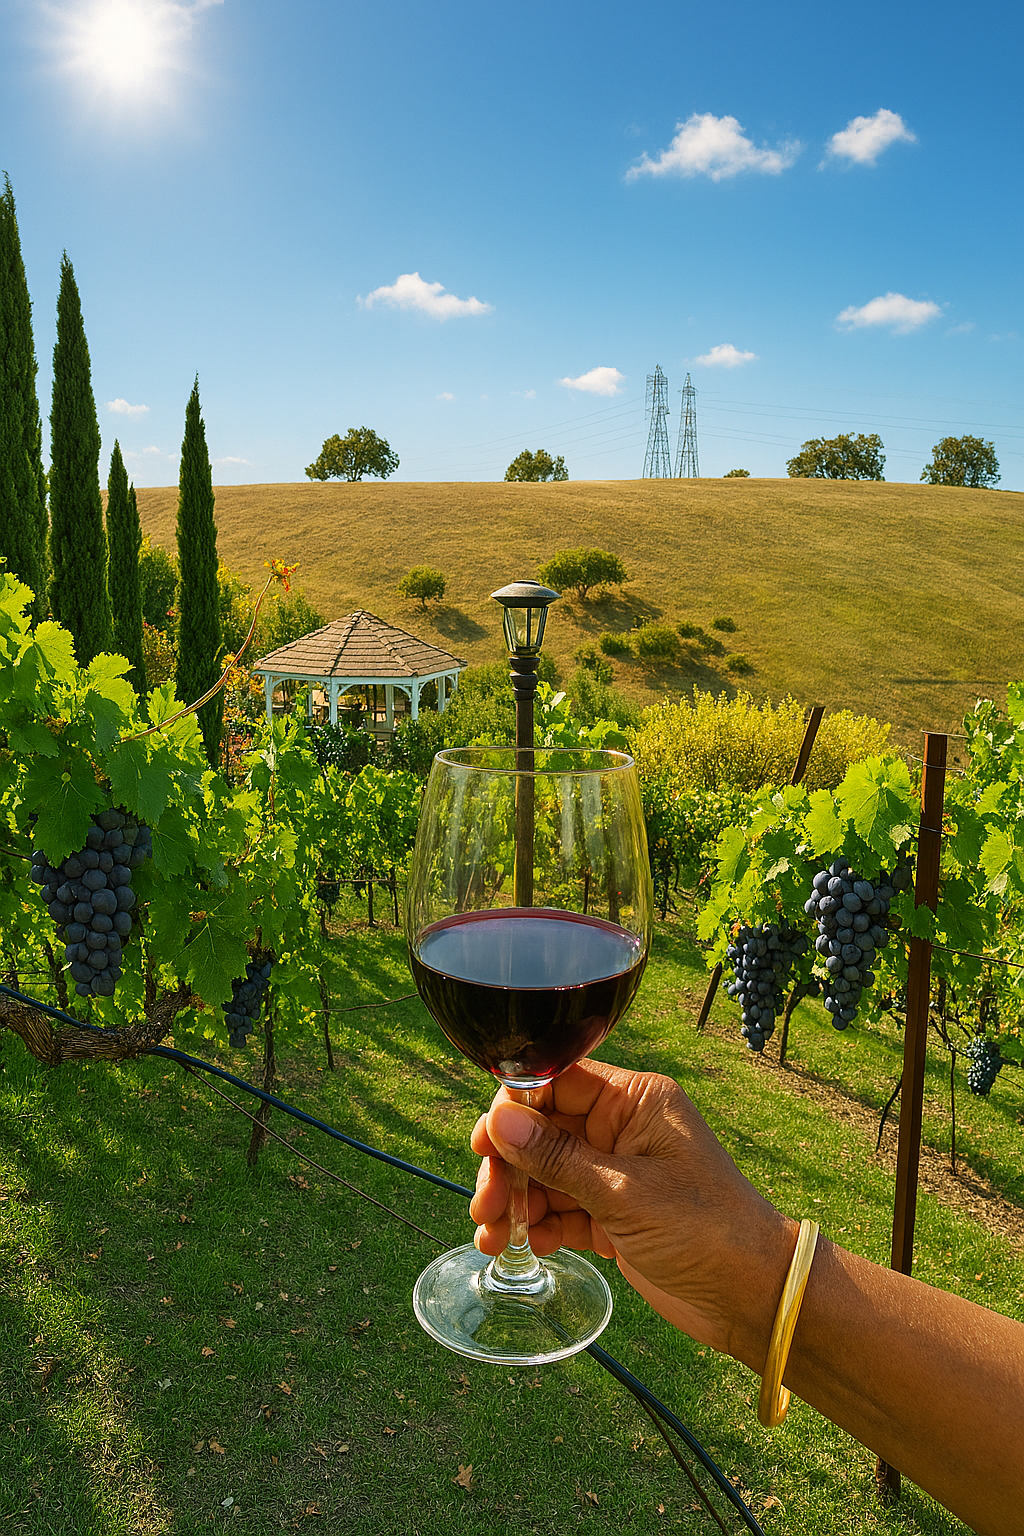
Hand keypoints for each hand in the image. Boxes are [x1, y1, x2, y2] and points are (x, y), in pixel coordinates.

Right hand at [469, 1058, 794, 1364]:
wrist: (753, 1297)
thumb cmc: (704, 1230)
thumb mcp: (624, 1192)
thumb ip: (558, 1157)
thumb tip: (498, 1120)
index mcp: (635, 1101)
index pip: (558, 1083)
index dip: (515, 1110)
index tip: (483, 1144)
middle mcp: (623, 1129)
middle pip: (543, 1132)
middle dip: (510, 1167)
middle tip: (485, 1206)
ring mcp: (616, 1173)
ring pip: (547, 1175)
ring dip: (517, 1202)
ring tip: (492, 1237)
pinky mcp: (613, 1215)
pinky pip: (563, 1209)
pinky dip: (540, 1226)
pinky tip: (524, 1247)